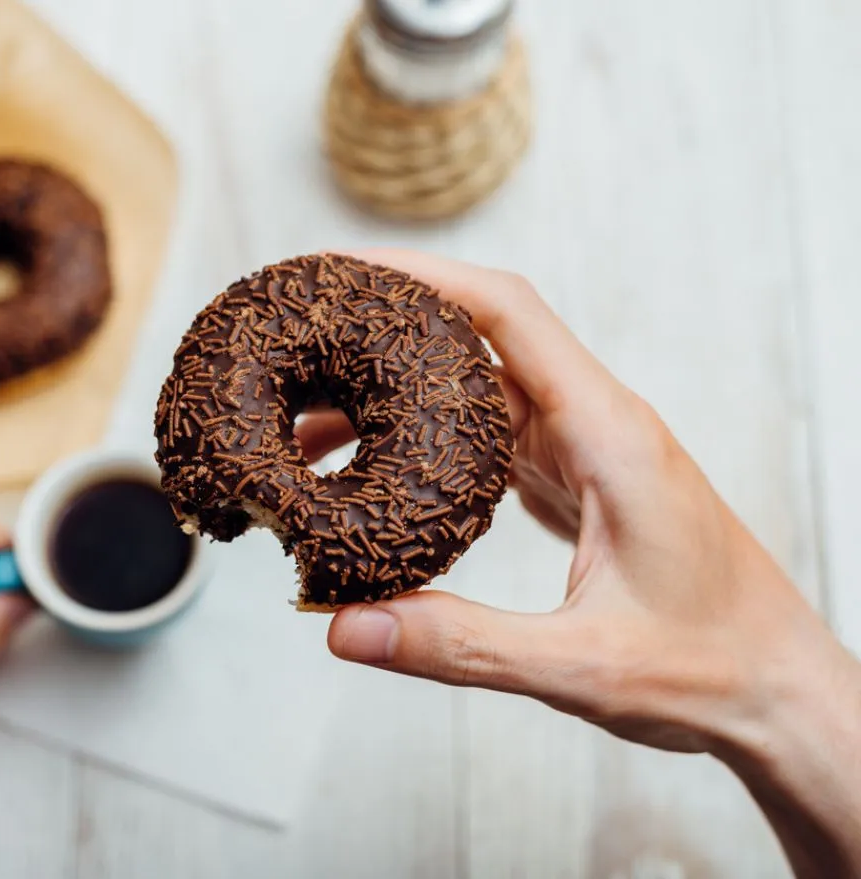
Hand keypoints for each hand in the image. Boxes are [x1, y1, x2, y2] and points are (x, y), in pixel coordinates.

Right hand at [297, 248, 860, 877]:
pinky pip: (489, 437)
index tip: (348, 268)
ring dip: (398, 395)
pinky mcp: (577, 483)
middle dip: (386, 333)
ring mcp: (587, 451)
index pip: (509, 312)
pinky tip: (378, 466)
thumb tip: (346, 628)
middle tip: (302, 345)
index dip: (425, 276)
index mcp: (609, 434)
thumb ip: (460, 645)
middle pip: (479, 340)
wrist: (778, 692)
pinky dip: (426, 439)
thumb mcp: (579, 666)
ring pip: (476, 392)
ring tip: (312, 422)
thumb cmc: (710, 670)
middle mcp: (596, 425)